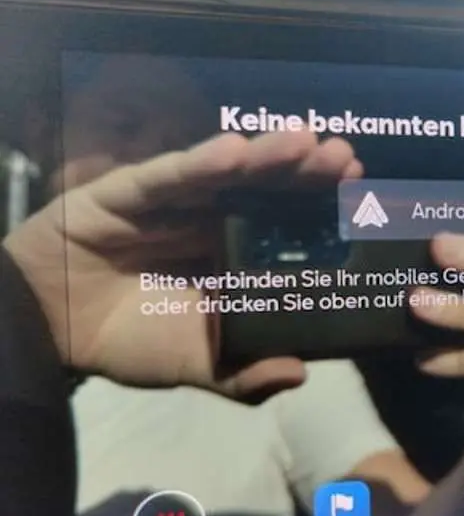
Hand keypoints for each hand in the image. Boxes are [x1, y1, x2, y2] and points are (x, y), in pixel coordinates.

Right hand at [3, 130, 362, 400]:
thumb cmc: (132, 339)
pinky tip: (235, 151)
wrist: (51, 329)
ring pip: (228, 174)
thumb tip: (299, 373)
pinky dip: (199, 163)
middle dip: (308, 173)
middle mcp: (215, 221)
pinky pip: (168, 177)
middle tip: (346, 157)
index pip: (289, 227)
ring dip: (267, 157)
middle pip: (269, 191)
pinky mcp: (130, 192)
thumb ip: (243, 373)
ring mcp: (176, 203)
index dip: (324, 210)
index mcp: (238, 256)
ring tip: (304, 142)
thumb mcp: (196, 365)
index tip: (362, 194)